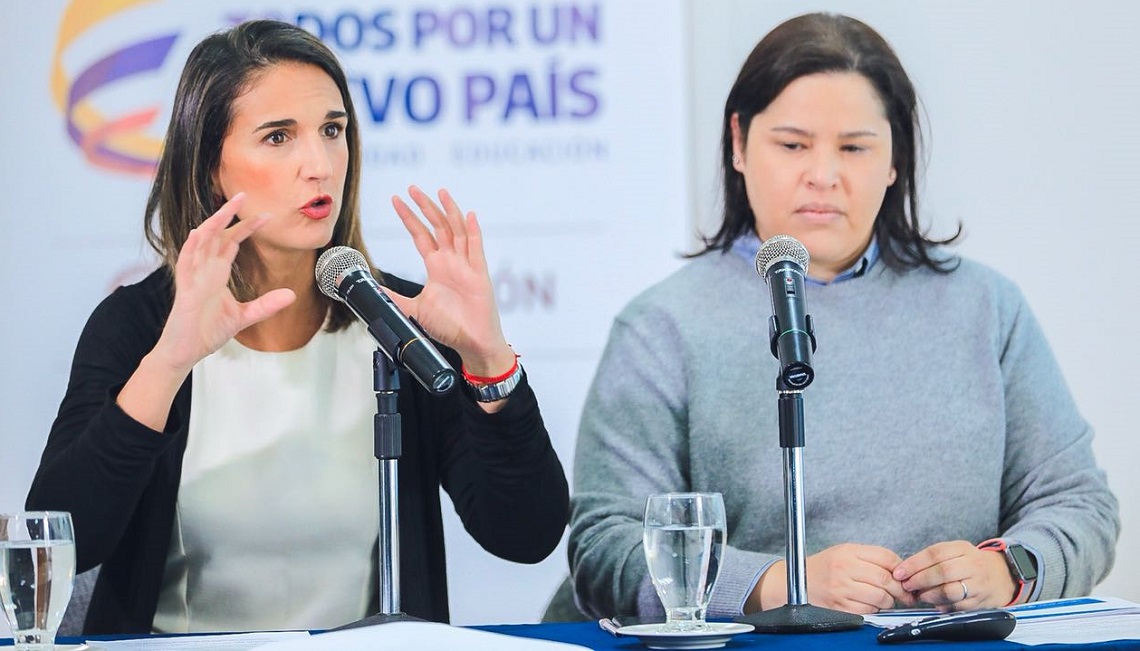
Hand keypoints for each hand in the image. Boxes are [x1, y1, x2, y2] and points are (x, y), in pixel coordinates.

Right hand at [151, 193, 295, 373]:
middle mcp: (204, 270)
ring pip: (201, 243)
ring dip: (212, 224)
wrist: (186, 351)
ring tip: (226, 208)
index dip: (246, 227)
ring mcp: (193, 277)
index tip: (267, 216)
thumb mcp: (244, 317)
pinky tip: (199, 233)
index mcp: (217, 273)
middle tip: (244, 195)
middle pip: (217, 235)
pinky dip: (191, 248)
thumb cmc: (208, 331)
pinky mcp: (184, 289)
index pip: (232, 242)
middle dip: (229, 215)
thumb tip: (292, 295)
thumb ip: (266, 305)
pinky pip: (185, 264)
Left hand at [388, 186, 514, 376]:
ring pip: (457, 231)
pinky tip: (469, 216)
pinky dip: (474, 231)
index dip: (409, 217)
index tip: (397, 200)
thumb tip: (368, 289)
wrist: (471, 343)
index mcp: (436, 266)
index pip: (421, 235)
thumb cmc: (448, 327)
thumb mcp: (413, 309)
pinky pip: (477, 249)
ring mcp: (466, 265)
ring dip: (449, 211)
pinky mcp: (479, 275)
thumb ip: (392, 297)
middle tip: (412, 188)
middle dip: (425, 207)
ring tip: (439, 192)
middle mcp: (451, 261)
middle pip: (438, 226)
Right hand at [749, 543, 910, 614]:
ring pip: (880, 597)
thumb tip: (900, 571)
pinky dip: (874, 610)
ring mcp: (841, 588)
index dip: (901, 568)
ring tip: (886, 599)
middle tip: (904, 593)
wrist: (796, 580)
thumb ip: (870, 557)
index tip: (904, 576)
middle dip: (900, 589)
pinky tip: (869, 604)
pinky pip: (868, 610)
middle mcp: (845, 568)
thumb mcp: (845, 552)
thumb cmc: (824, 567)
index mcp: (848, 551)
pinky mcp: (840, 605)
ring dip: (888, 601)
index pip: (886, 556)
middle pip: (886, 579)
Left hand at [892, 540, 1015, 611]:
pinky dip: (943, 606)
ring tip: (920, 595)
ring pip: (951, 591)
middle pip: (943, 571)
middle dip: (920, 580)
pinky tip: (935, 603)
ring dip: (930, 595)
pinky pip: (958, 606)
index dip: (914, 564)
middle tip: (907, 585)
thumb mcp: (955, 552)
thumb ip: (932, 559)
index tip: (899, 572)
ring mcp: (979, 584)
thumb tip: (905, 572)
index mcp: (963, 548)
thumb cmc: (970, 563)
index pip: (935, 553)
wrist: (1004, 575)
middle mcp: (973, 565)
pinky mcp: (982, 602)